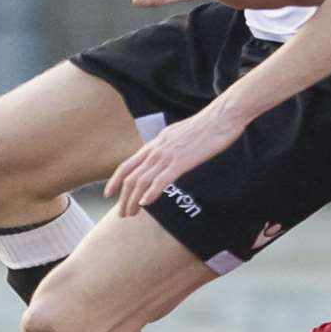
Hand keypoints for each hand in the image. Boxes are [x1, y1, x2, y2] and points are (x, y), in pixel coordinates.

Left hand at [103, 105, 247, 217]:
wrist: (221, 117)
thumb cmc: (205, 126)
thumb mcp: (178, 136)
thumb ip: (167, 147)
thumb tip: (163, 158)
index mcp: (155, 143)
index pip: (127, 164)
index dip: (115, 181)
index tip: (109, 194)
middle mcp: (156, 149)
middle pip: (131, 176)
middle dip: (123, 197)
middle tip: (122, 213)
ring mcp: (168, 155)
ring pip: (142, 180)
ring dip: (133, 200)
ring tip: (130, 213)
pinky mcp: (181, 161)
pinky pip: (161, 180)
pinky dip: (151, 193)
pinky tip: (146, 203)